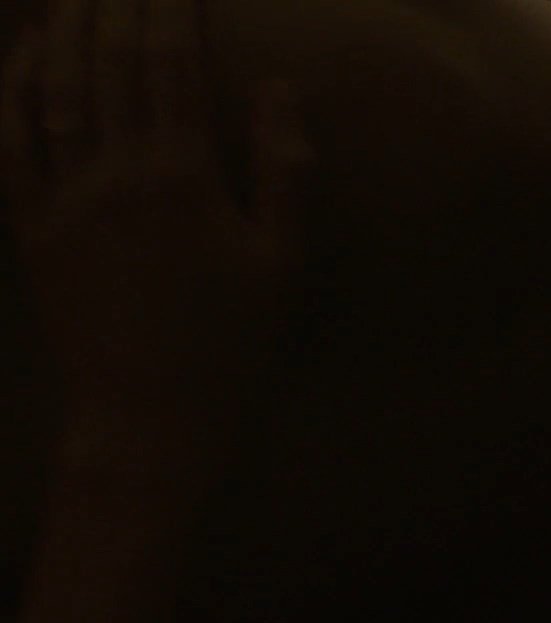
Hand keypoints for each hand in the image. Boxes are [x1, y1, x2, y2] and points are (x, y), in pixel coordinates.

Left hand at [1, 0, 312, 423]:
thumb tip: (281, 89)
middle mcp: (116, 175)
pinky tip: (21, 57)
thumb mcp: (282, 262)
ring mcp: (65, 199)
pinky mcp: (31, 228)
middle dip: (116, 8)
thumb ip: (283, 171)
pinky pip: (9, 143)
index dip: (171, 11)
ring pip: (54, 91)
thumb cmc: (232, 344)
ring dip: (62, 34)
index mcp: (184, 178)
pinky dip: (11, 91)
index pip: (172, 65)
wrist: (151, 414)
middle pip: (109, 64)